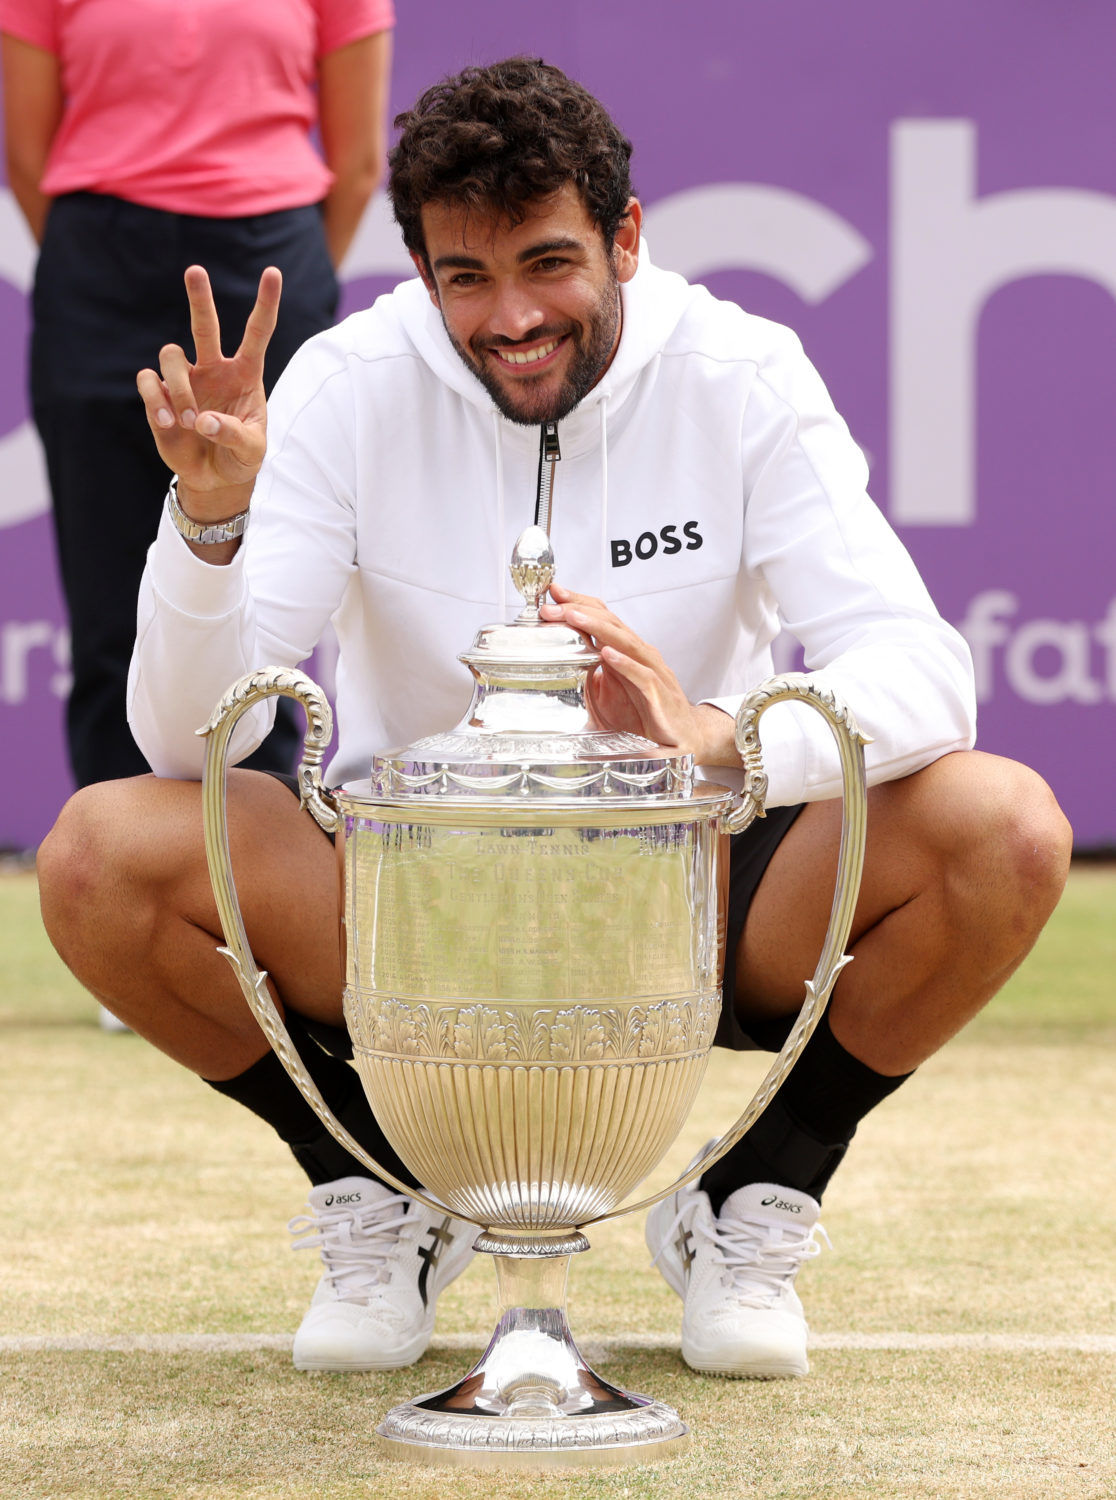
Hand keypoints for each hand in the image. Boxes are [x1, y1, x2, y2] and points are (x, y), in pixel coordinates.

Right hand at [136, 265, 280, 518]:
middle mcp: (213, 369)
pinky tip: (168, 423)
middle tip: (195, 270)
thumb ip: (234, 434)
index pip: (257, 333)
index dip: (265, 303)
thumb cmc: (241, 458)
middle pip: (205, 326)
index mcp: (245, 374)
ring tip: (188, 420)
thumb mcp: (252, 451)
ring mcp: (185, 380)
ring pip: (171, 356)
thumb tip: (204, 421)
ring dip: (180, 388)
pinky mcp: (159, 395)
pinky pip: (150, 381)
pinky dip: (157, 400)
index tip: (273, 272)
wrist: (214, 479)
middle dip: (199, 298)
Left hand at [540, 584, 736, 762]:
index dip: (580, 604)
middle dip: (580, 611)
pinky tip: (607, 654)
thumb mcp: (607, 692)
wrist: (683, 737)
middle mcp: (640, 656)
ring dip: (598, 628)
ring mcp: (652, 672)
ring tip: (574, 616)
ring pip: (625, 642)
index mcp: (627, 652)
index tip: (554, 594)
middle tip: (552, 605)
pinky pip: (643, 676)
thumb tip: (556, 664)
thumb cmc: (646, 714)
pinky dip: (625, 664)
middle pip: (610, 624)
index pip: (603, 618)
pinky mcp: (660, 696)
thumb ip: (587, 674)